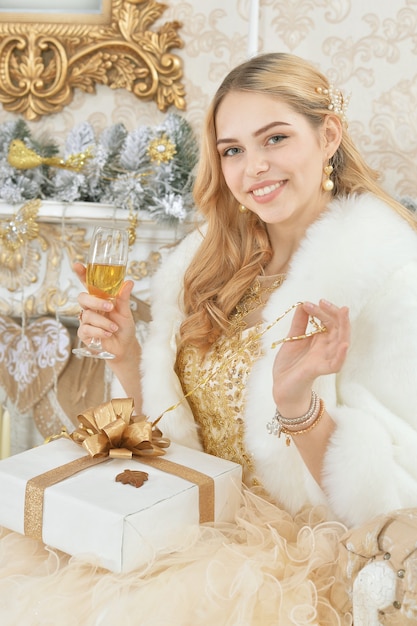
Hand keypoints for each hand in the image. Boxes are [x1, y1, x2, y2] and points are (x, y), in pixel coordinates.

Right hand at [73, 262, 136, 363]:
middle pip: (83, 298)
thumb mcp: (126, 312)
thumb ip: (123, 298)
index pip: (88, 284)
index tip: (77, 265)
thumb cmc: (124, 327)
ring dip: (103, 322)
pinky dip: (99, 331)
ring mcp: (86, 320)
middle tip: (110, 307)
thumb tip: (129, 282)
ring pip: (87, 315)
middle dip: (95, 302)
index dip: (82, 274)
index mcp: (100, 299)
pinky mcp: (84, 334)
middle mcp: (91, 308)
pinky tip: (108, 334)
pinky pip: (86, 329)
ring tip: (114, 327)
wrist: (125, 347)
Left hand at [272, 299, 349, 414]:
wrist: (281, 386)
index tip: (308, 303)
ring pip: (341, 342)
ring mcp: (325, 359)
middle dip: (333, 313)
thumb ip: (299, 323)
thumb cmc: (289, 364)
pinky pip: (335, 364)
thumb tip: (303, 304)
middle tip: (323, 301)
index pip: (329, 321)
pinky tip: (344, 345)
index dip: (321, 310)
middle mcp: (326, 347)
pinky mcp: (319, 370)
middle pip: (338, 328)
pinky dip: (340, 355)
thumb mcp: (292, 338)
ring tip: (343, 312)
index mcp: (321, 339)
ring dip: (343, 327)